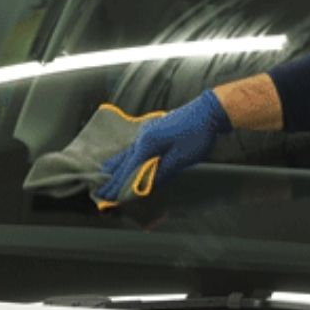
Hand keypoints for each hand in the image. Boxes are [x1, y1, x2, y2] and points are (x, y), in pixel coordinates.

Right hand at [95, 90, 232, 201]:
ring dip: (116, 164)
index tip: (107, 198)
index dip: (118, 186)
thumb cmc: (197, 135)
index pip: (129, 170)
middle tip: (100, 191)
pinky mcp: (155, 130)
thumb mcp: (180, 158)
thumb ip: (161, 172)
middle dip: (112, 177)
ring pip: (128, 152)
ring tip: (104, 172)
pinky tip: (124, 156)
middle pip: (124, 161)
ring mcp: (148, 132)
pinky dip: (126, 155)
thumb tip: (144, 186)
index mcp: (148, 144)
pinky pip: (135, 146)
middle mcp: (143, 137)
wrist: (209, 110)